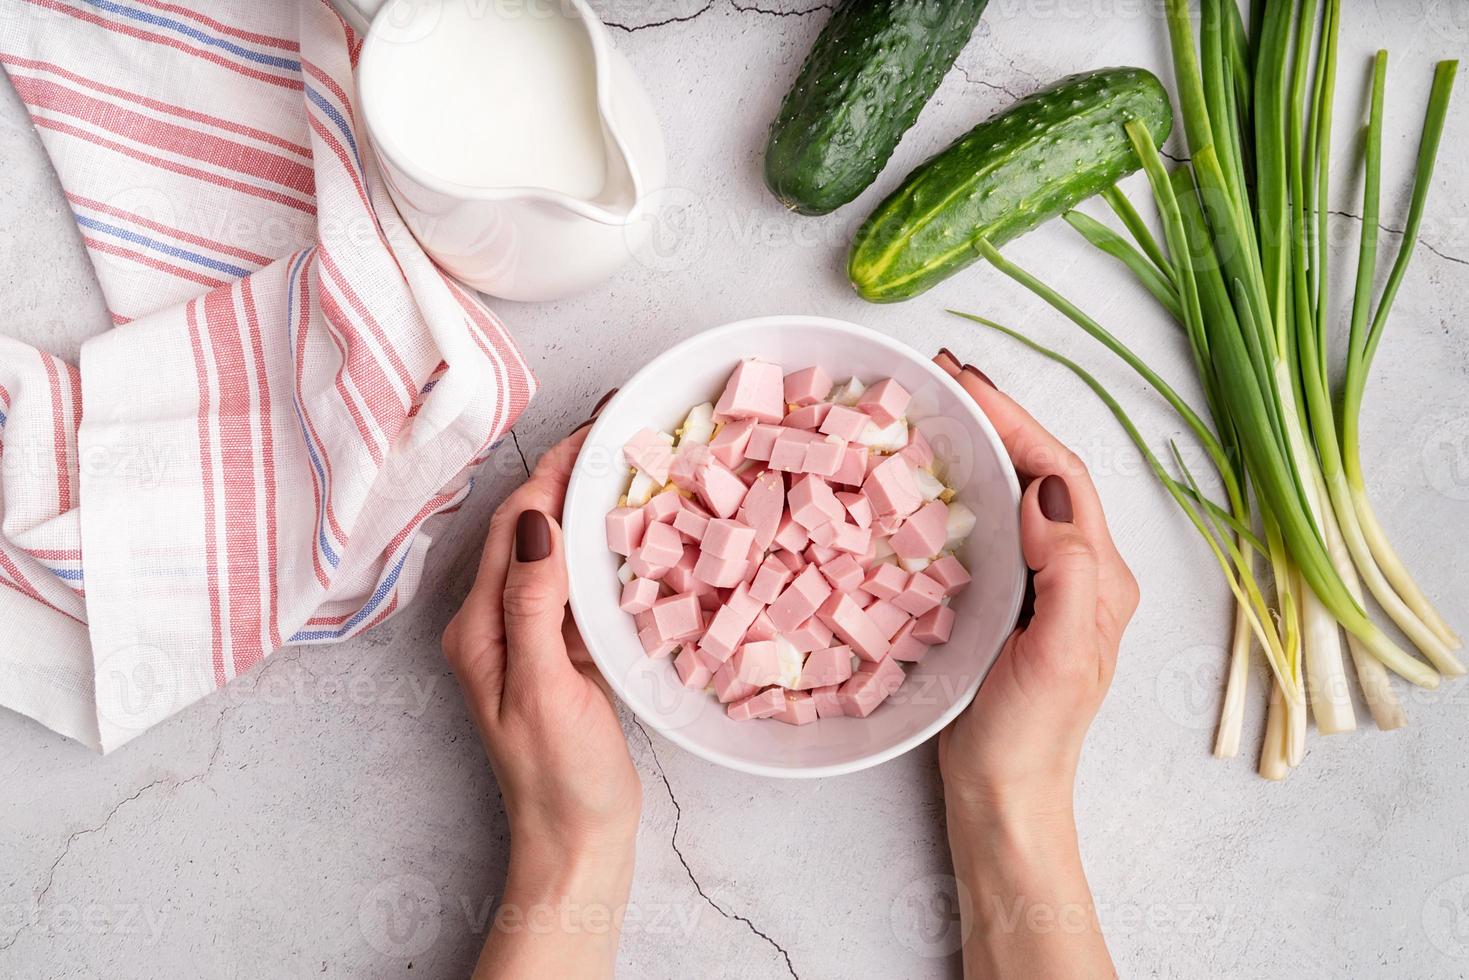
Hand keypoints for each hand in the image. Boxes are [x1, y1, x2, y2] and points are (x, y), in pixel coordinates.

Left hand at [442, 412, 639, 979]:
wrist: (576, 845)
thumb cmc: (560, 778)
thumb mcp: (545, 689)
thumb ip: (534, 605)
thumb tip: (538, 521)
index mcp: (479, 626)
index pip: (514, 524)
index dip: (552, 471)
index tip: (596, 428)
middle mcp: (493, 622)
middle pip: (528, 527)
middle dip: (567, 474)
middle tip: (619, 431)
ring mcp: (525, 636)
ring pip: (552, 549)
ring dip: (583, 503)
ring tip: (626, 463)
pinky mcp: (557, 652)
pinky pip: (573, 582)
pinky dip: (598, 546)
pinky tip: (627, 531)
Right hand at [934, 351, 1138, 822]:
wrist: (1002, 799)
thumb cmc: (1029, 736)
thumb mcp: (1060, 655)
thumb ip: (1069, 572)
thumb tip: (1041, 494)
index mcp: (1098, 575)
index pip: (1059, 474)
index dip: (1016, 420)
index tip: (964, 381)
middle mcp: (1078, 572)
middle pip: (1039, 471)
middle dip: (996, 418)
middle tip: (941, 379)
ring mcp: (1042, 588)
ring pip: (1014, 495)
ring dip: (979, 447)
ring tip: (934, 413)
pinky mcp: (1007, 605)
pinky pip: (989, 529)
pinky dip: (961, 492)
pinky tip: (928, 484)